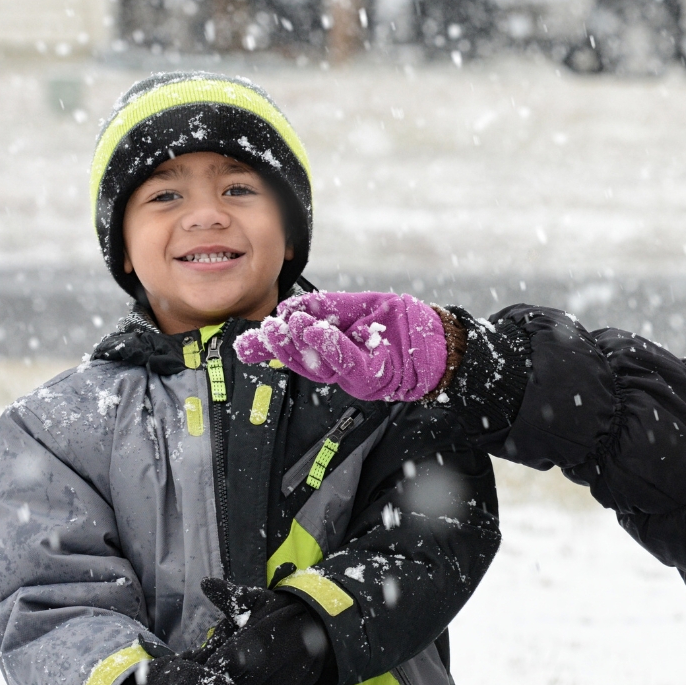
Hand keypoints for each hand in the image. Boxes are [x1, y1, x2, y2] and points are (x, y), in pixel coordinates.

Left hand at [200, 578, 334, 684]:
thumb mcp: (257, 600)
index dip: (214, 669)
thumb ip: (231, 597)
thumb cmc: (280, 613)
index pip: (233, 659)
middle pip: (241, 684)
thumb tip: (205, 583)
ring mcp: (289, 681)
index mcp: (268, 635)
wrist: (322, 627)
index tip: (198, 673)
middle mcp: (281, 661)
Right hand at [234, 291, 446, 401]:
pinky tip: (316, 330)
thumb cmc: (402, 323)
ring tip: (289, 324)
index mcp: (335, 354)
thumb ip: (325, 308)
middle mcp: (343, 369)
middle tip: (265, 329)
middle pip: (303, 362)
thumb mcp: (359, 307)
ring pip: (323, 365)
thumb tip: (289, 310)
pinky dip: (331, 348)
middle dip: (280, 347)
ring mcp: (359, 376)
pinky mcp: (377, 377)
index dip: (269, 350)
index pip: (296, 353)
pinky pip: (349, 364)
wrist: (441, 339)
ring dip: (302, 344)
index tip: (245, 345)